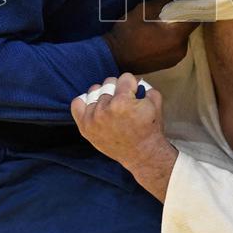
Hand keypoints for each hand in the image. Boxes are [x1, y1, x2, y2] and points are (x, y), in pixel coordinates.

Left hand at [71, 73, 177, 200]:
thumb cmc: (150, 129)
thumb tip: (137, 80)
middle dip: (119, 89)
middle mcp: (105, 109)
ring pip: (94, 91)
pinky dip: (85, 102)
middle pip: (109, 82)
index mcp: (123, 102)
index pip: (125, 77)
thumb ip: (146, 87)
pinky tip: (95, 107)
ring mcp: (93, 118)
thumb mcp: (155, 104)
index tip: (134, 94)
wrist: (142, 155)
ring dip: (104, 95)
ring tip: (111, 106)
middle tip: (125, 103)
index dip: (132, 85)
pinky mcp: (85, 127)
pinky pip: (77, 104)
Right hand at [103, 0, 197, 72]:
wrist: (114, 57)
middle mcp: (181, 49)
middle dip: (182, 19)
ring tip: (162, 25)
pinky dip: (171, 40)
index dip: (194, 8)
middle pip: (189, 28)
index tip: (189, 0)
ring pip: (182, 38)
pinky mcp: (170, 63)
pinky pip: (176, 46)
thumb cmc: (127, 33)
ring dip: (176, 30)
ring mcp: (176, 58)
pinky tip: (158, 36)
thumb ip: (163, 3)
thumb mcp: (143, 11)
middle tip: (171, 11)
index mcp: (176, 35)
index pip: (196, 18)